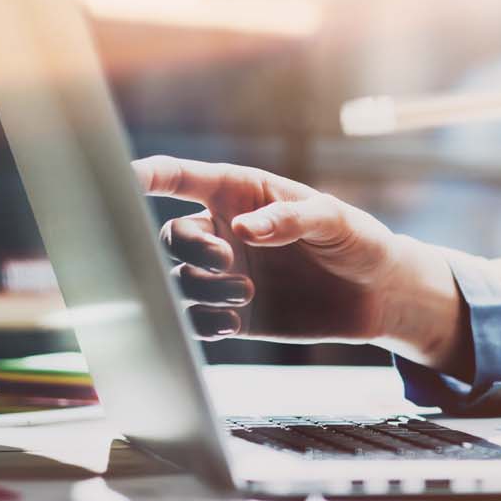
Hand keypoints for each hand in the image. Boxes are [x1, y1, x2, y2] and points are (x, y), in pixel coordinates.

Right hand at [132, 156, 465, 368]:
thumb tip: (242, 229)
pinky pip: (196, 320)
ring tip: (246, 293)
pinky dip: (203, 323)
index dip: (146, 176)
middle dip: (189, 247)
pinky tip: (229, 324)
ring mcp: (226, 274)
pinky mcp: (234, 314)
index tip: (122, 179)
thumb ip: (290, 218)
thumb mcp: (333, 220)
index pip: (180, 177)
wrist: (378, 294)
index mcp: (240, 193)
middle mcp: (223, 231)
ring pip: (179, 280)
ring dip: (201, 287)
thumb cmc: (357, 241)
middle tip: (226, 259)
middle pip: (170, 236)